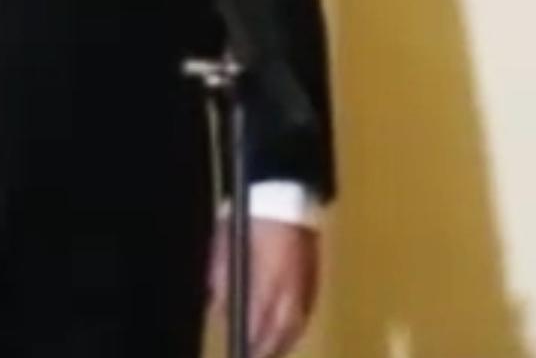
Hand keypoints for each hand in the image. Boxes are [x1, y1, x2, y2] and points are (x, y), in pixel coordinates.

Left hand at [206, 217, 319, 357]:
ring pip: (295, 328)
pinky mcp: (314, 281)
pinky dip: (295, 327)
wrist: (286, 194)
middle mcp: (288, 292)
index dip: (249, 346)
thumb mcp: (226, 250)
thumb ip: (223, 283)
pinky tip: (287, 332)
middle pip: (279, 336)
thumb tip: (221, 309)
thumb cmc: (250, 221)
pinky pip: (305, 314)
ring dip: (282, 343)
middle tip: (255, 356)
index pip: (257, 330)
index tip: (242, 354)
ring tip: (271, 350)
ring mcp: (305, 287)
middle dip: (266, 350)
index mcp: (265, 285)